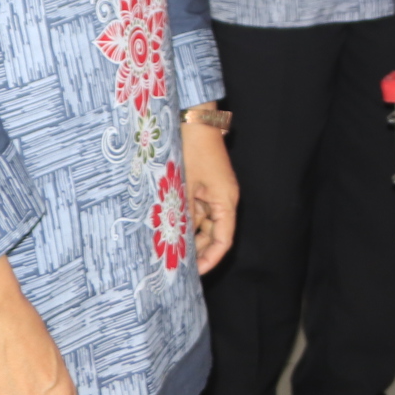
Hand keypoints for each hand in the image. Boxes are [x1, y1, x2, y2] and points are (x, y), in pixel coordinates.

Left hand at [183, 120, 238, 274]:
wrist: (193, 119)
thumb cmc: (193, 150)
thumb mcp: (185, 186)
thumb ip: (182, 215)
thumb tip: (175, 243)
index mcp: (226, 201)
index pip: (224, 241)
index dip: (211, 261)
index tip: (193, 275)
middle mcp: (223, 200)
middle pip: (214, 236)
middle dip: (198, 252)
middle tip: (176, 267)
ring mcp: (212, 193)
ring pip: (203, 225)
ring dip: (189, 237)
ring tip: (169, 251)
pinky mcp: (203, 186)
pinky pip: (196, 211)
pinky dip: (184, 222)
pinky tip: (168, 230)